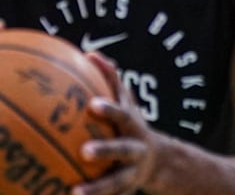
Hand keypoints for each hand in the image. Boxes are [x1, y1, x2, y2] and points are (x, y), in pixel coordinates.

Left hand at [72, 52, 161, 194]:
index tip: (92, 105)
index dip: (110, 109)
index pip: (123, 114)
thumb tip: (89, 53)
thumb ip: (110, 79)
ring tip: (75, 192)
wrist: (158, 160)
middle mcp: (135, 149)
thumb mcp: (126, 102)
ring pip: (114, 182)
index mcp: (133, 125)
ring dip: (96, 188)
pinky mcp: (123, 190)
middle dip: (106, 150)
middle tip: (84, 151)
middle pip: (122, 150)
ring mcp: (130, 173)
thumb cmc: (130, 123)